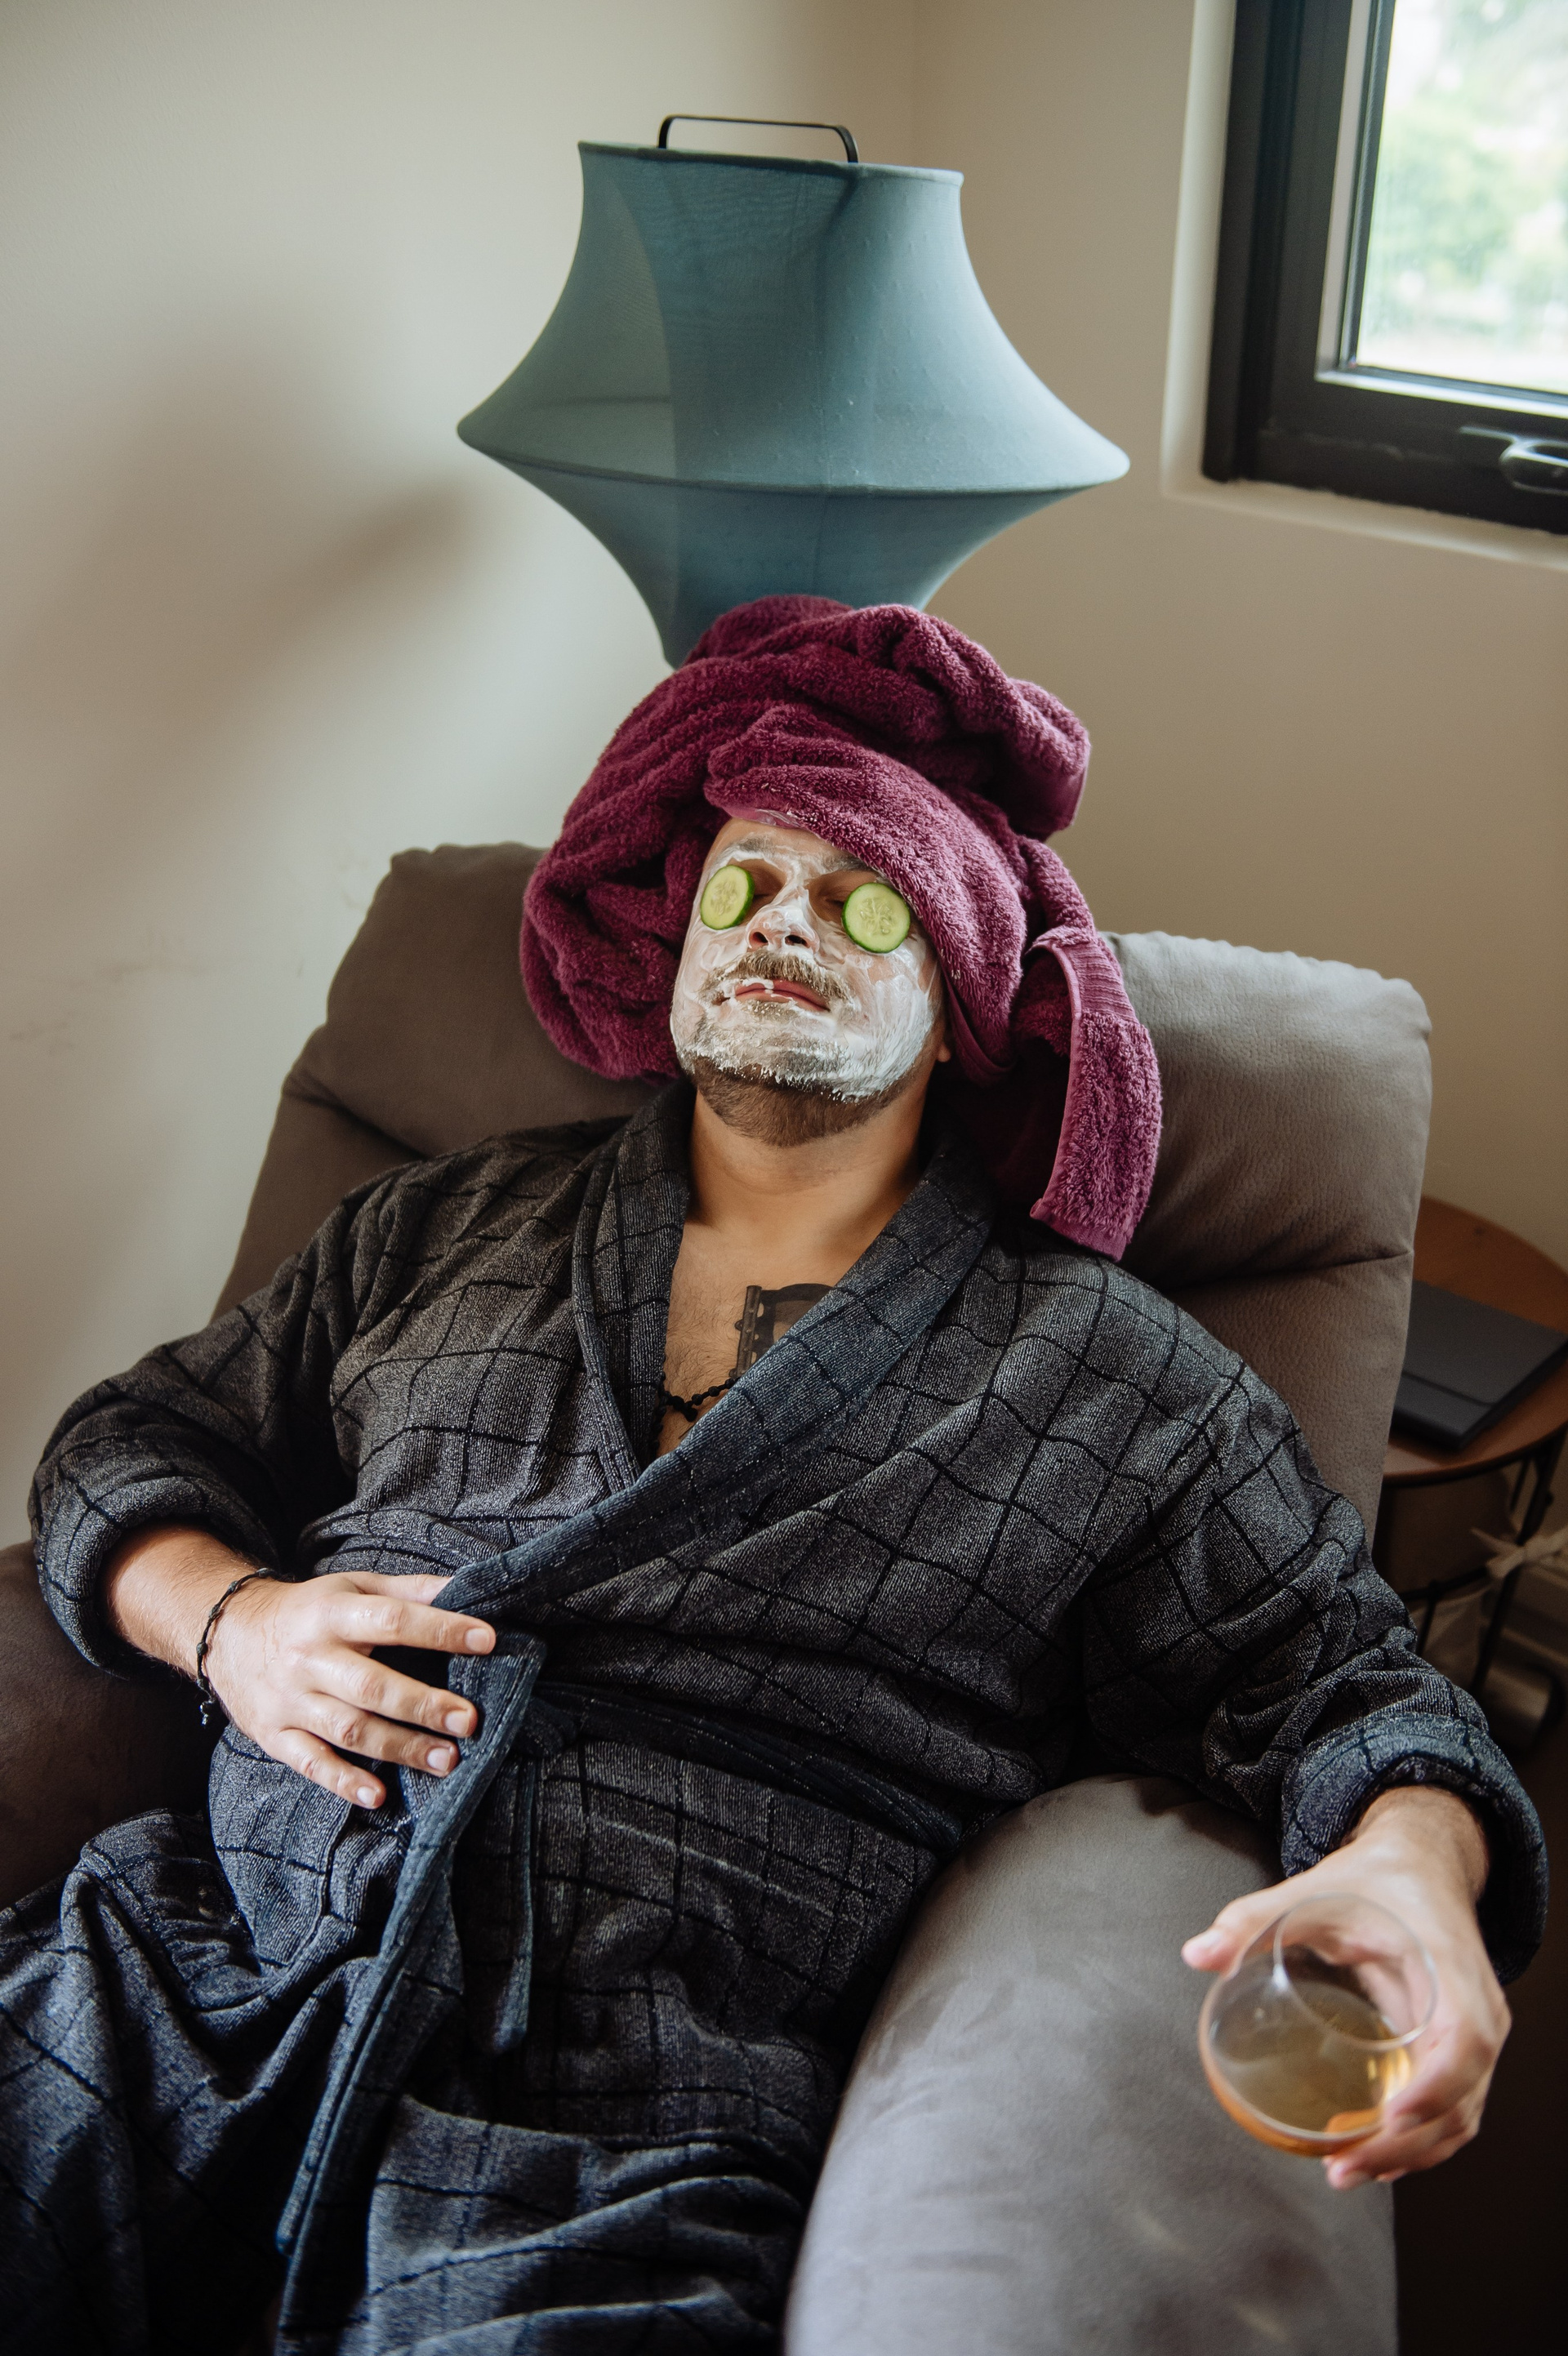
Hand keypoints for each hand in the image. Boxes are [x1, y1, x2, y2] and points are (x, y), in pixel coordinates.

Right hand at [104, 1523, 495, 1808]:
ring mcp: (289, 1700)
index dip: (440, 1630)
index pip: (393, 1620)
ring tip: (447, 1760)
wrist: (228, 1632)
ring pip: (348, 1730)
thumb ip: (408, 1591)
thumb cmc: (308, 1610)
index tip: (487, 1640)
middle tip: (469, 1721)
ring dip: (400, 1748)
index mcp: (333, 1613)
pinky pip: (310, 1762)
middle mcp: (309, 1657)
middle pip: (371, 1685)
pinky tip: (378, 1795)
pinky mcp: (274, 1735)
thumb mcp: (352, 1586)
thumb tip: (467, 1588)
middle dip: (423, 1705)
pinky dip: (343, 1782)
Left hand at [1182, 1786, 1507, 2188]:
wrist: (1422, 1866)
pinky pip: (1450, 2107)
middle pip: (1461, 2097)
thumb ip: (1254, 1920)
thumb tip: (1197, 1954)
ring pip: (1459, 2115)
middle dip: (1406, 2145)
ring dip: (1409, 2154)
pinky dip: (1416, 2140)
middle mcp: (1475, 2008)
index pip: (1463, 2041)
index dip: (1434, 2086)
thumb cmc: (1377, 1880)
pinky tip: (1372, 2157)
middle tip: (1343, 2166)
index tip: (1393, 2116)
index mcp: (1447, 1966)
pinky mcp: (1457, 2050)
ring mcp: (1472, 2034)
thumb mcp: (1315, 1889)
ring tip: (1347, 2171)